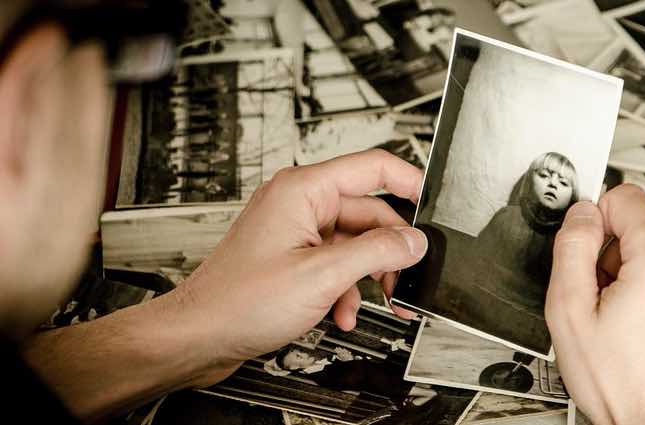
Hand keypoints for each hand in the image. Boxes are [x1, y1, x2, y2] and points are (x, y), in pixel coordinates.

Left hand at [153, 149, 426, 384]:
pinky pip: (336, 262)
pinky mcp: (292, 256)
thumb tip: (413, 242)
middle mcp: (299, 203)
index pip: (373, 167)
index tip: (432, 202)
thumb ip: (377, 253)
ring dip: (368, 276)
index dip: (409, 181)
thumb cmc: (239, 301)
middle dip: (389, 250)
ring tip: (377, 303)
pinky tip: (342, 312)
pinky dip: (345, 288)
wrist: (200, 335)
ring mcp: (295, 230)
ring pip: (355, 242)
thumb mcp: (323, 276)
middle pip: (368, 213)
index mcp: (304, 190)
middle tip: (405, 279)